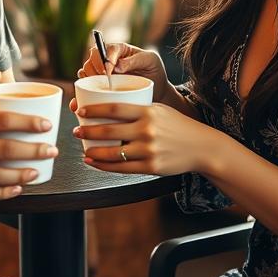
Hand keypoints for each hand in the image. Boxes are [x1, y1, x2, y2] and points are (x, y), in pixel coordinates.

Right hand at [69, 43, 169, 113]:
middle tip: (105, 80)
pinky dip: (81, 91)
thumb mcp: (150, 61)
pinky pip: (84, 85)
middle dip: (95, 68)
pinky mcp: (98, 85)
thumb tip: (116, 66)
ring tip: (98, 88)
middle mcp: (108, 58)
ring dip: (88, 79)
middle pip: (92, 58)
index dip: (106, 58)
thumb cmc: (154, 72)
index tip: (110, 71)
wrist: (156, 91)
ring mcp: (101, 72)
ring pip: (85, 70)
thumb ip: (134, 60)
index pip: (108, 48)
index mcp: (120, 49)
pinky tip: (84, 98)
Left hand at [73, 98, 203, 176]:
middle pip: (109, 130)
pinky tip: (94, 162)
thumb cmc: (177, 126)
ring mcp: (148, 150)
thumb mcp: (159, 110)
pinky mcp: (150, 167)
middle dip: (88, 131)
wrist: (201, 147)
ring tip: (83, 149)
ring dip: (93, 152)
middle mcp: (147, 130)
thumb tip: (108, 108)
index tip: (80, 111)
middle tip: (76, 131)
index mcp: (148, 112)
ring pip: (112, 152)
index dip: (94, 110)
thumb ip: (137, 109)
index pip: (114, 108)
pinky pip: (121, 168)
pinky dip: (104, 166)